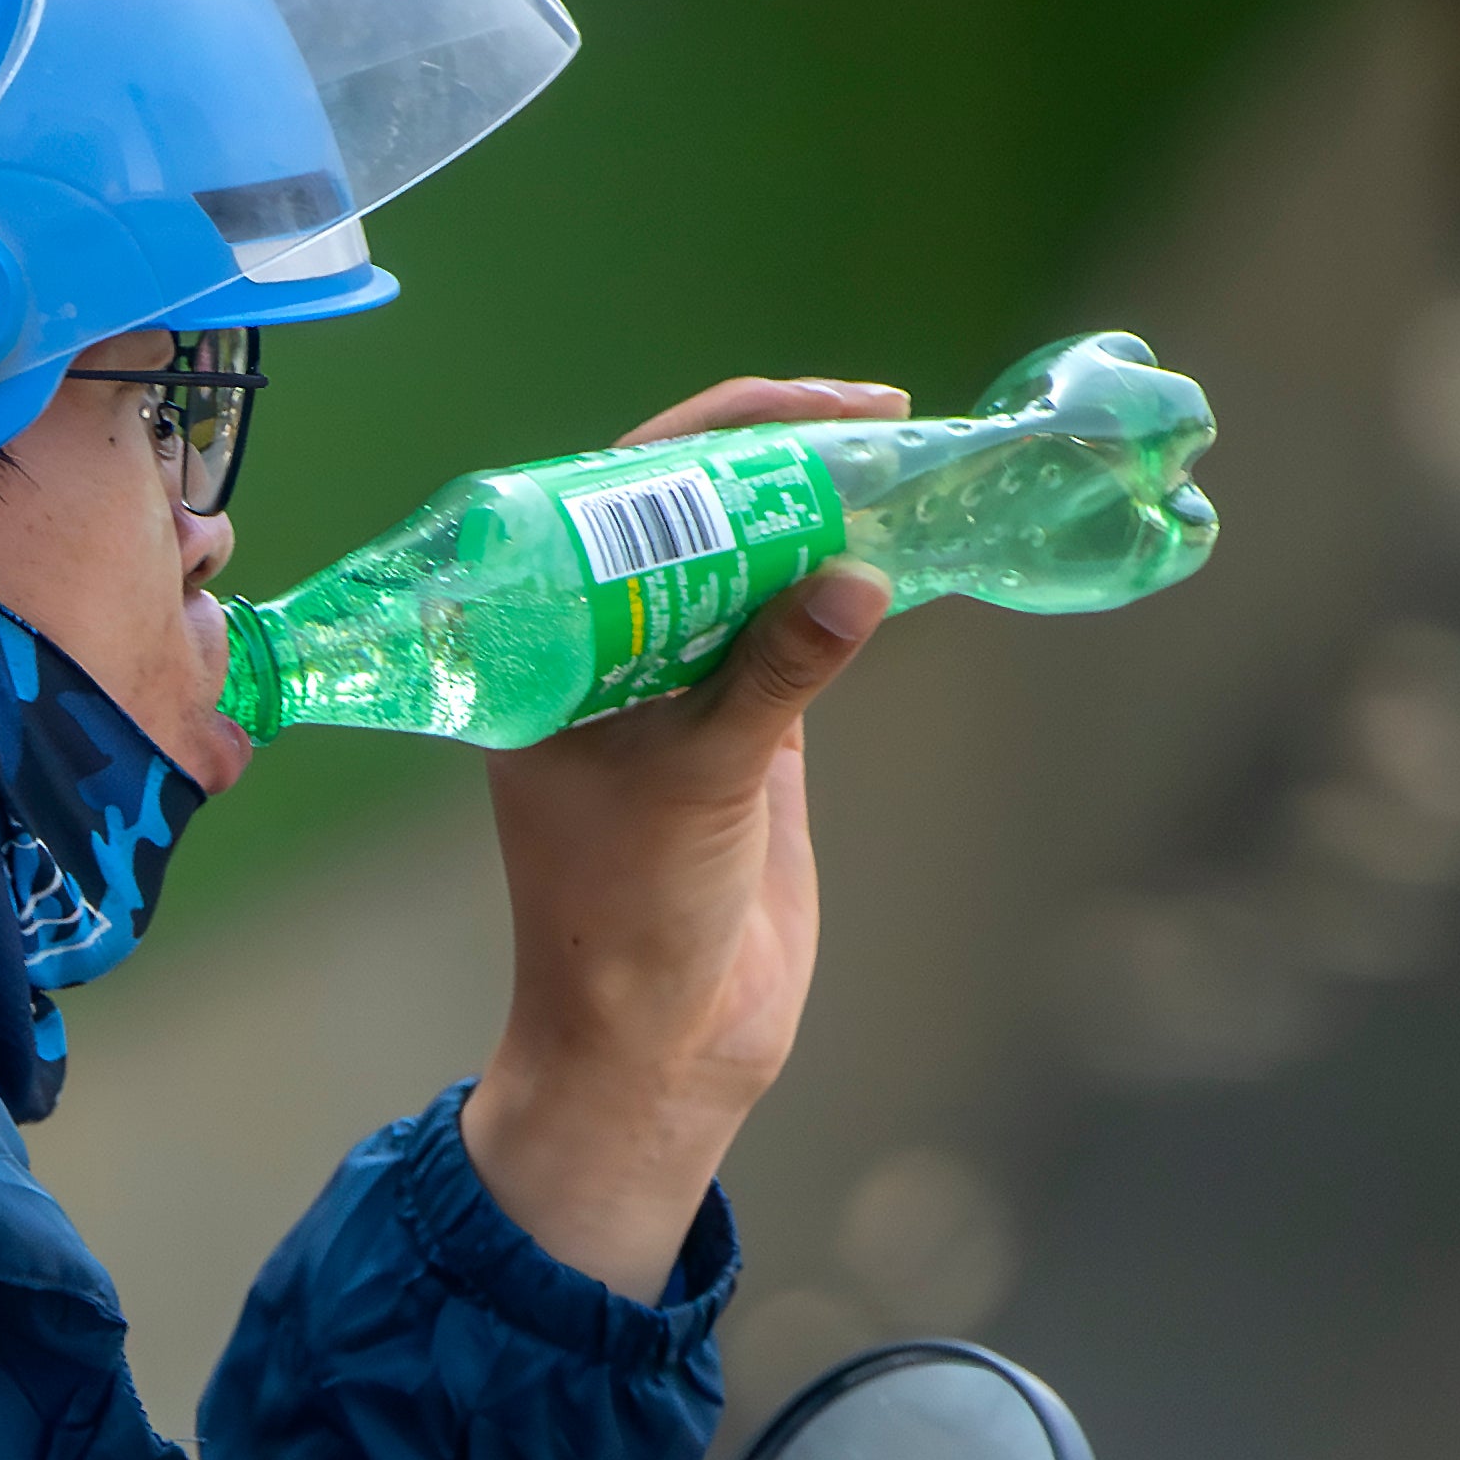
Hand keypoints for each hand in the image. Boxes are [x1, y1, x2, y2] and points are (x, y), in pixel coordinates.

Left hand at [460, 378, 903, 1296]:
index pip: (623, 490)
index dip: (724, 433)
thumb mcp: (697, 784)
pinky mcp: (744, 727)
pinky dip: (846, 590)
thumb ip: (774, 679)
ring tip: (913, 466)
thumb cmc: (627, 919)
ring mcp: (677, 681)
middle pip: (695, 509)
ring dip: (826, 519)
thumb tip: (858, 577)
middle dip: (785, 460)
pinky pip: (793, 629)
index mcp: (545, 638)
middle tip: (886, 422)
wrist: (660, 1046)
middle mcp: (603, 643)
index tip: (821, 412)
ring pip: (752, 563)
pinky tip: (907, 548)